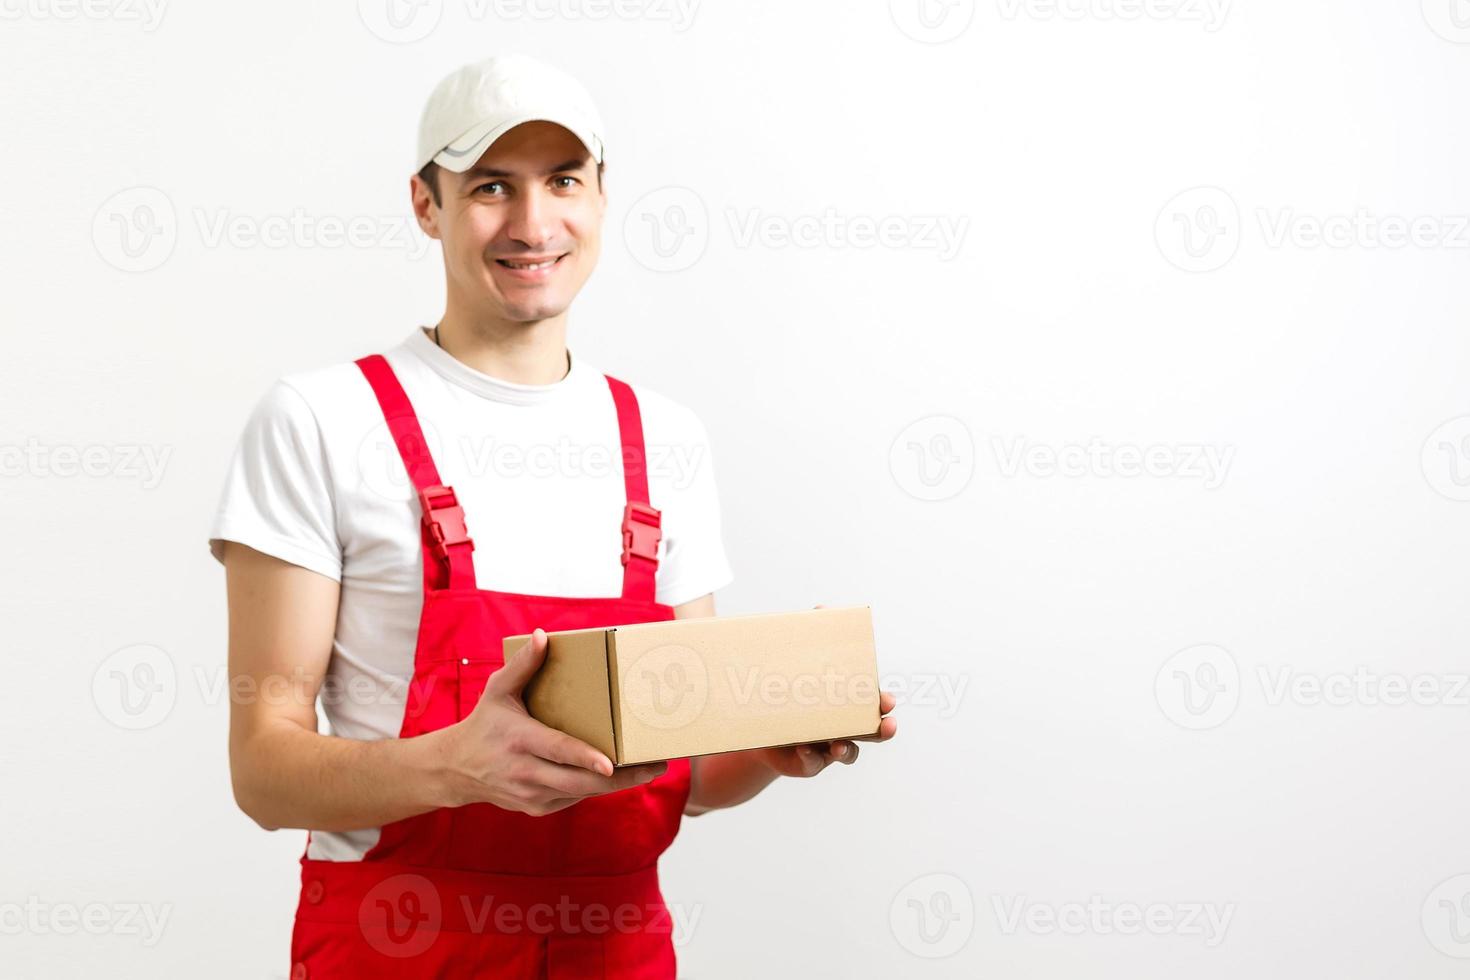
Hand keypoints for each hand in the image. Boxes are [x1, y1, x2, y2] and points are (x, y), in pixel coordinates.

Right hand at [434, 628, 667, 815]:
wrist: (456, 769)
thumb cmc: (484, 724)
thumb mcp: (497, 691)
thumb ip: (522, 665)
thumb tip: (543, 636)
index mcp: (519, 740)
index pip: (557, 751)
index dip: (584, 758)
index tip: (611, 764)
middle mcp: (525, 772)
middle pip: (579, 781)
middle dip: (621, 778)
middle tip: (655, 766)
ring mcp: (531, 795)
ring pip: (581, 794)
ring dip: (616, 785)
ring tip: (648, 769)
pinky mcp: (537, 809)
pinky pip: (573, 799)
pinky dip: (595, 788)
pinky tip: (620, 776)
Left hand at [757, 602, 897, 777]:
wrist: (758, 720)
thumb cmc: (788, 686)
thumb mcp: (798, 659)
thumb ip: (812, 632)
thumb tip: (822, 608)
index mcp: (847, 703)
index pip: (873, 704)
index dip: (883, 703)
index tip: (888, 701)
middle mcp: (844, 727)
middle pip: (872, 733)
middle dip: (881, 730)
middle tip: (886, 726)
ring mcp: (828, 746)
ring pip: (847, 752)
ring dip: (846, 749)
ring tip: (838, 745)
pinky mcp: (807, 761)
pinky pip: (813, 762)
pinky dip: (810, 756)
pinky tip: (804, 748)